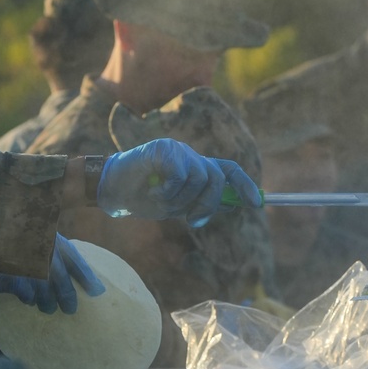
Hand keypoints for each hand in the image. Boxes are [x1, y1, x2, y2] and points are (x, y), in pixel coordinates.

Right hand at [0, 234, 105, 314]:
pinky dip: (28, 298)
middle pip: (61, 279)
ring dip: (47, 302)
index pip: (73, 257)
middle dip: (68, 296)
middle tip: (71, 310)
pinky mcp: (11, 276)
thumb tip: (67, 273)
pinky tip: (27, 300)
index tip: (97, 290)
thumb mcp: (29, 234)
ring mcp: (27, 263)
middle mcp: (41, 249)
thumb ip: (46, 247)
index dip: (86, 275)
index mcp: (48, 236)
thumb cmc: (3, 232)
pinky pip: (25, 293)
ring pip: (44, 290)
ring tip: (48, 308)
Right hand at [97, 140, 260, 222]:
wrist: (110, 189)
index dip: (245, 185)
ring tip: (161, 201)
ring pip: (199, 179)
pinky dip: (167, 191)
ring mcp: (177, 149)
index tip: (257, 203)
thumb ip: (201, 203)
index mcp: (196, 167)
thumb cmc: (142, 197)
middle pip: (218, 177)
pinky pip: (179, 176)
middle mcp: (190, 155)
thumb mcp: (176, 205)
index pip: (229, 170)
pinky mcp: (163, 148)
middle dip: (209, 204)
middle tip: (193, 220)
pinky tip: (152, 191)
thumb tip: (233, 205)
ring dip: (181, 200)